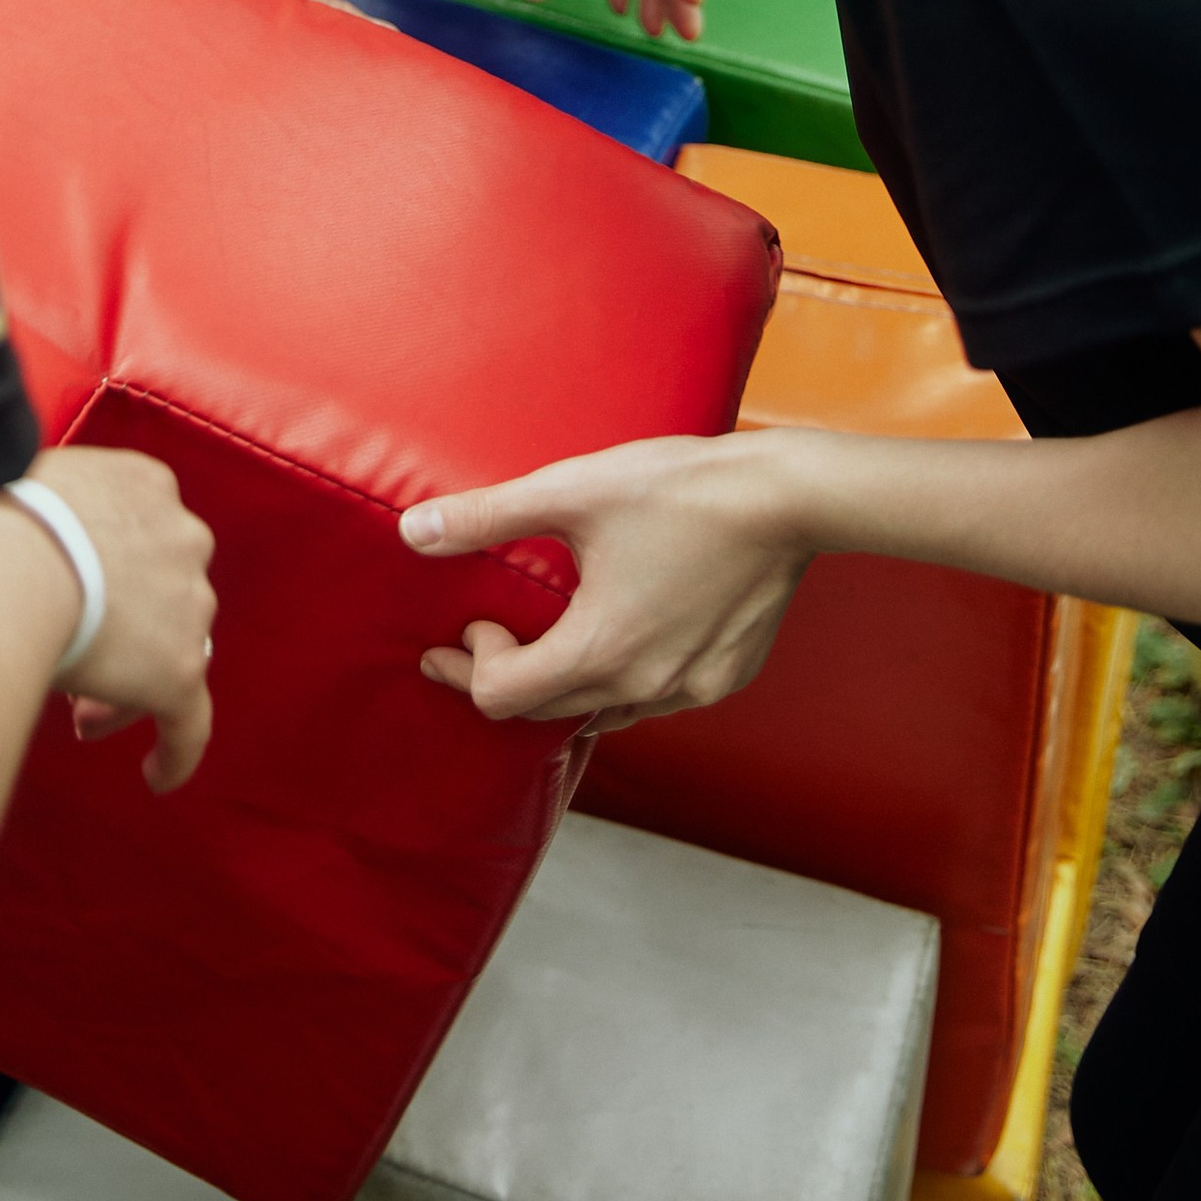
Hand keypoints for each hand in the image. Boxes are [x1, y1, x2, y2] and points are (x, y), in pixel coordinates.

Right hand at [25, 446, 216, 789]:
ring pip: (168, 657)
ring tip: (78, 718)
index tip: (73, 606)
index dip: (110, 579)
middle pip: (163, 598)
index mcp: (148, 485)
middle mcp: (184, 537)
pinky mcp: (180, 669)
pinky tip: (156, 777)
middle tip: (79, 671)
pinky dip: (177, 751)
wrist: (8, 558)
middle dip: (124, 634)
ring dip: (127, 685)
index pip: (142, 538)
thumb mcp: (30, 484)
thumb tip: (24, 536)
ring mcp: (190, 603)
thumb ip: (51, 507)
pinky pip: (191, 722)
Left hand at [400, 432, 813, 729]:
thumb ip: (487, 516)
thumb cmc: (678, 489)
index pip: (503, 697)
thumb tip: (413, 532)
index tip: (471, 620)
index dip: (470, 663)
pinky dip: (623, 679)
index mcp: (599, 650)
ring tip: (549, 641)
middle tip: (483, 636)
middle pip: (547, 712)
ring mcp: (690, 689)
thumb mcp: (571, 491)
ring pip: (603, 711)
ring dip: (566, 684)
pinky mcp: (725, 677)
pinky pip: (656, 698)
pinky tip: (623, 636)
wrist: (787, 498)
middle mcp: (644, 687)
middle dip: (506, 676)